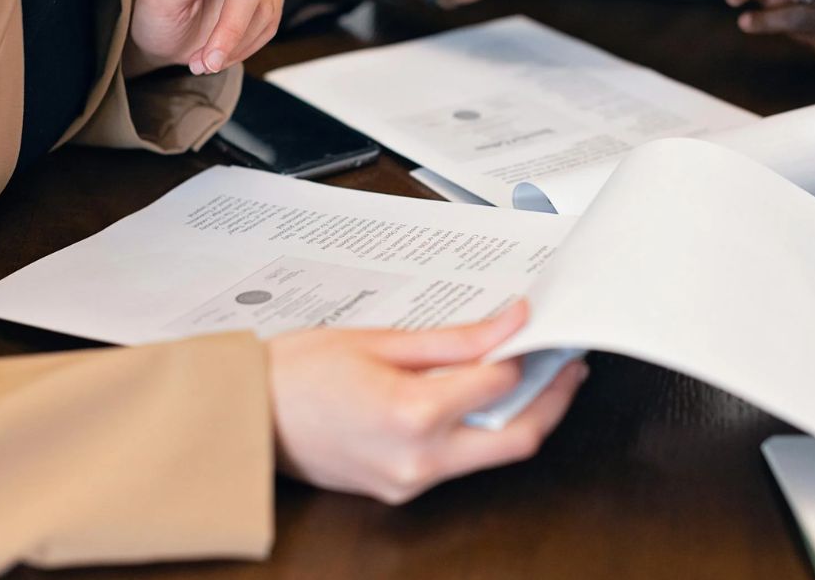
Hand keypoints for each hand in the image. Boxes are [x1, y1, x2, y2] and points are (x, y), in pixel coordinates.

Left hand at [125, 0, 284, 77]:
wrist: (164, 40)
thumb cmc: (155, 12)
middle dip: (234, 21)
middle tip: (209, 56)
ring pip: (265, 8)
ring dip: (235, 43)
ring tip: (203, 61)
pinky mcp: (266, 2)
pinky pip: (267, 26)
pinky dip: (242, 48)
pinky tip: (217, 56)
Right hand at [266, 300, 587, 504]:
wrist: (245, 416)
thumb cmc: (298, 372)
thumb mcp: (380, 340)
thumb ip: (455, 339)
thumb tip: (510, 324)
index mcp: (413, 414)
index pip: (502, 383)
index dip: (530, 352)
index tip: (540, 329)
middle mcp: (419, 459)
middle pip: (519, 438)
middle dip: (555, 400)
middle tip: (569, 367)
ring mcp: (410, 481)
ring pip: (492, 454)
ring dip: (520, 418)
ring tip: (531, 376)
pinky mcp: (400, 490)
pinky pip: (458, 463)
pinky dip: (480, 432)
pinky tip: (480, 402)